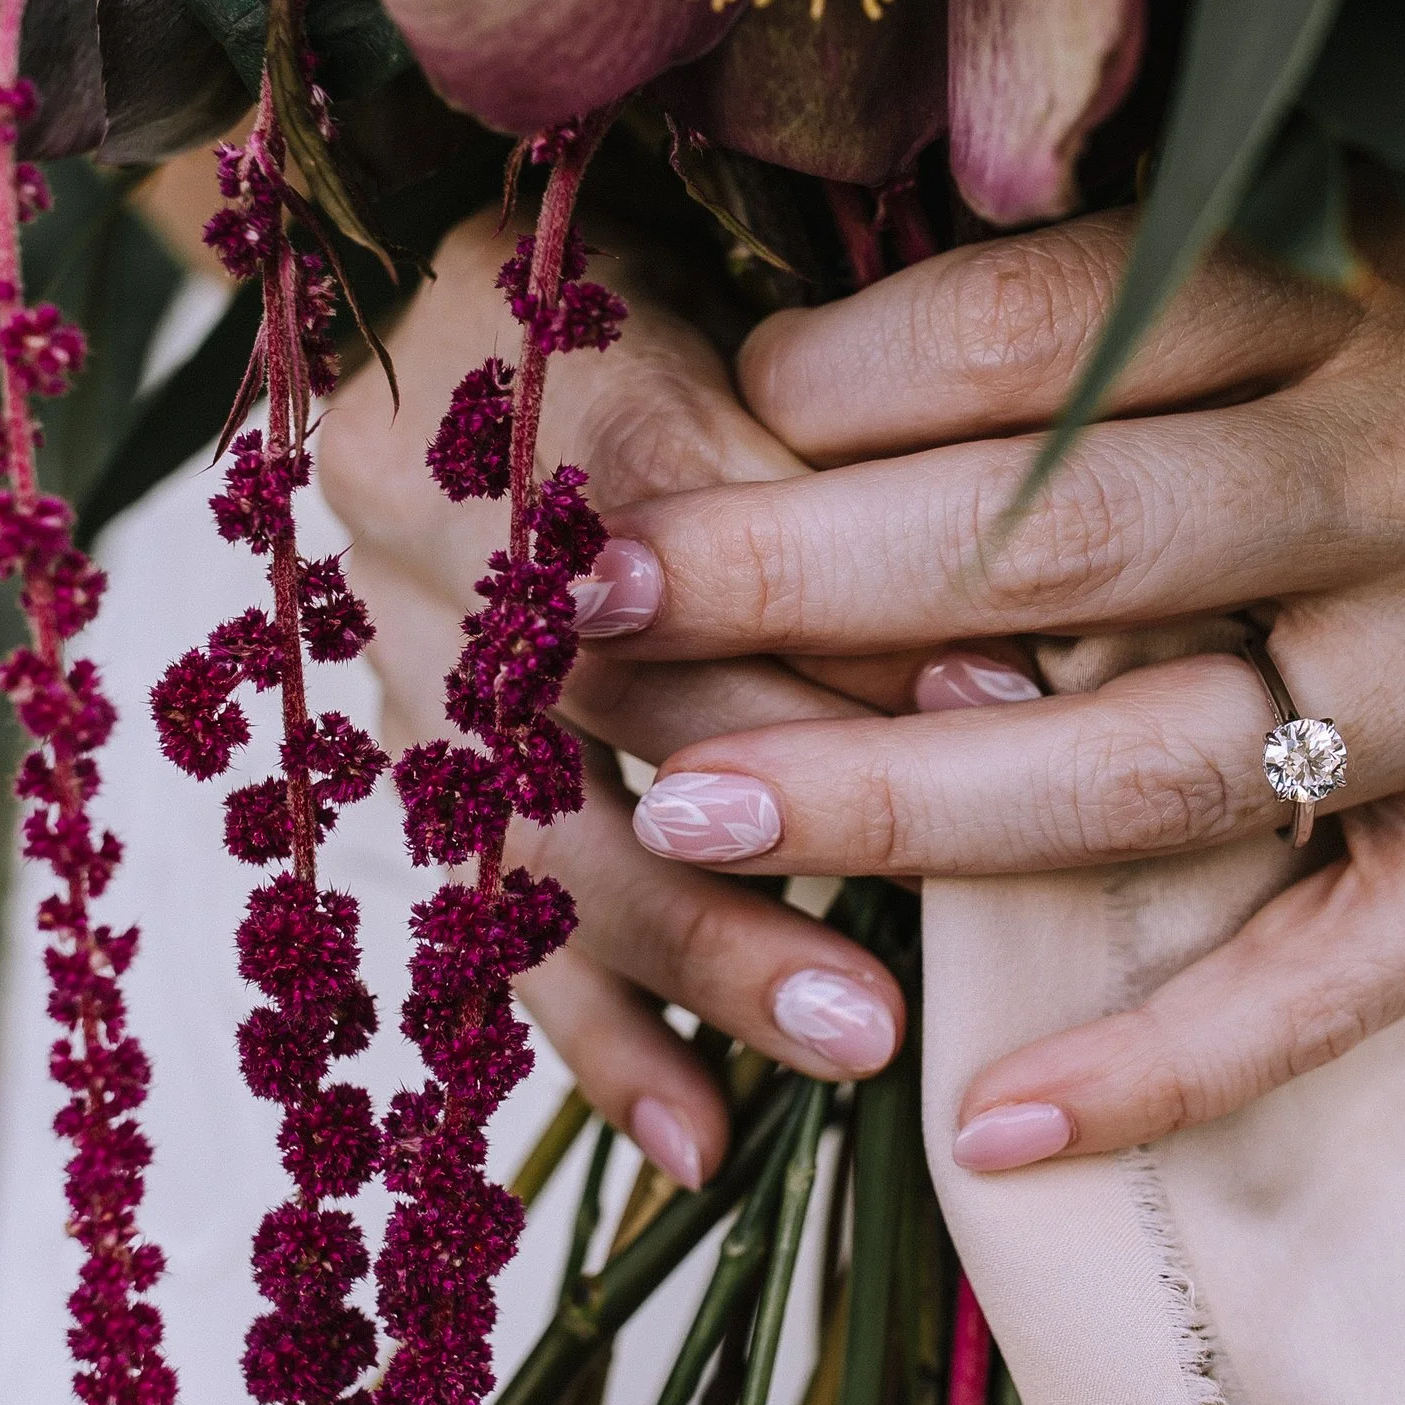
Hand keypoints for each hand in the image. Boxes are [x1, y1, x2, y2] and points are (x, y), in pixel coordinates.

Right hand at [318, 211, 918, 1186]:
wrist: (394, 289)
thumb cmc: (628, 266)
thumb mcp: (729, 280)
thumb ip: (846, 427)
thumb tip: (1009, 641)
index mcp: (523, 350)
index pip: (689, 487)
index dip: (841, 593)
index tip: (1013, 691)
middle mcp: (433, 510)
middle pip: (609, 678)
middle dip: (790, 794)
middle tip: (977, 848)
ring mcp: (392, 647)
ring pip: (538, 825)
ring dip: (703, 944)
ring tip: (860, 1040)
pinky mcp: (391, 753)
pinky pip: (483, 916)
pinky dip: (596, 1033)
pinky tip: (697, 1138)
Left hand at [580, 201, 1404, 1163]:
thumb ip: (1207, 252)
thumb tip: (894, 304)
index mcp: (1371, 290)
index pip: (1055, 323)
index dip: (841, 372)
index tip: (681, 413)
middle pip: (1059, 533)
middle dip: (804, 572)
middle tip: (595, 614)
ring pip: (1157, 758)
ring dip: (917, 795)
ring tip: (705, 817)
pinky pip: (1341, 975)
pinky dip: (1173, 1062)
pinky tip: (991, 1131)